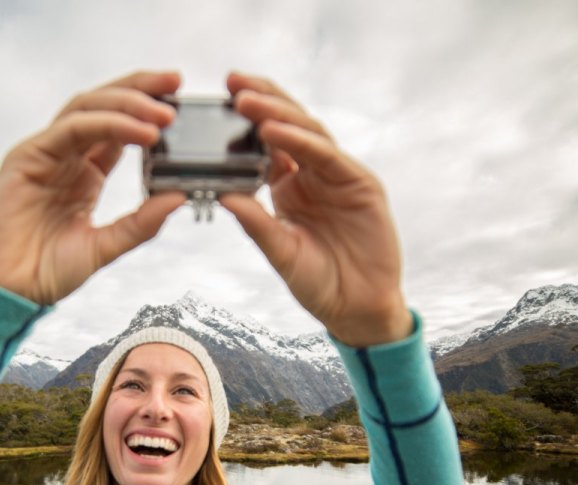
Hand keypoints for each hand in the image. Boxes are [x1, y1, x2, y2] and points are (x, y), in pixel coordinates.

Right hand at [0, 71, 187, 305]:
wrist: (9, 292)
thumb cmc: (48, 271)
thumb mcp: (106, 246)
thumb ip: (141, 224)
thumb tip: (179, 197)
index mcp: (85, 173)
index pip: (120, 128)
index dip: (149, 111)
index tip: (181, 103)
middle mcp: (66, 156)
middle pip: (104, 105)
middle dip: (141, 89)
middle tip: (176, 83)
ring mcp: (46, 153)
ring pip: (88, 107)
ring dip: (127, 103)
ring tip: (163, 113)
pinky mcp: (27, 156)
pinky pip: (71, 128)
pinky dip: (107, 124)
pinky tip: (138, 132)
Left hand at [220, 72, 412, 347]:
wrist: (357, 308)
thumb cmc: (318, 282)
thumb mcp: (279, 252)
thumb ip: (255, 223)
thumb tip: (222, 196)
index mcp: (289, 185)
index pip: (266, 142)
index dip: (245, 120)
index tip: (217, 100)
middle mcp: (313, 174)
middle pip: (287, 125)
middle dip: (261, 100)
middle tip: (231, 82)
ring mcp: (338, 175)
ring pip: (307, 132)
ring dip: (277, 114)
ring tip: (247, 101)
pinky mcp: (360, 183)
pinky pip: (327, 155)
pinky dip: (301, 141)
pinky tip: (277, 130)